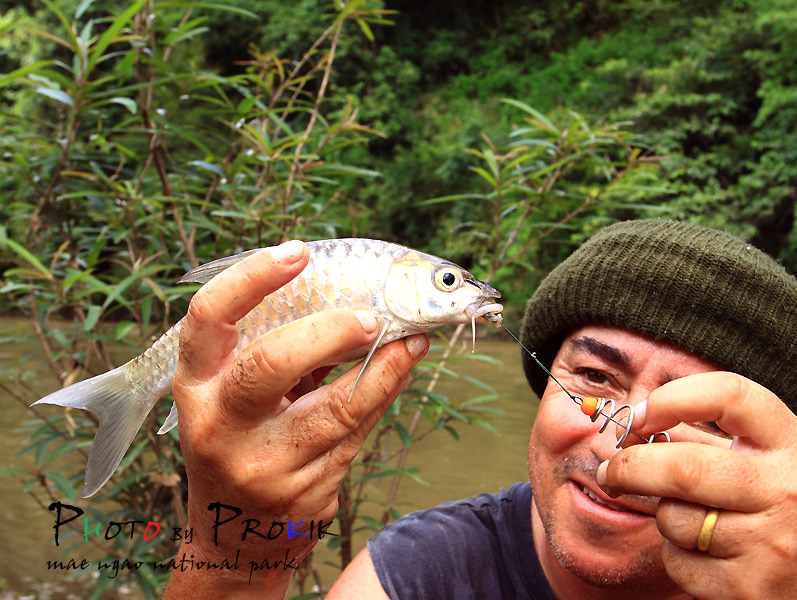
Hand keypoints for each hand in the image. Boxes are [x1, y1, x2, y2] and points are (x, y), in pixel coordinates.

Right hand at [163, 241, 428, 598]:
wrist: (236, 537)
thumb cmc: (241, 440)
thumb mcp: (233, 396)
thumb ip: (273, 348)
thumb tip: (347, 293)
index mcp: (196, 385)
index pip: (209, 318)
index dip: (251, 277)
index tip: (298, 251)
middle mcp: (220, 425)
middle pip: (271, 363)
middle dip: (330, 330)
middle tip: (370, 315)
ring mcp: (262, 465)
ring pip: (335, 408)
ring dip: (386, 366)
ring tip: (413, 336)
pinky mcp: (304, 493)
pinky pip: (356, 433)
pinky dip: (385, 393)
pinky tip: (403, 367)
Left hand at [596, 371, 796, 599]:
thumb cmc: (781, 510)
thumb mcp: (764, 463)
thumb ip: (704, 438)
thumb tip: (630, 423)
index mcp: (795, 444)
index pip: (730, 396)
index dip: (674, 398)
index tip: (640, 414)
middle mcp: (791, 490)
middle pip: (684, 468)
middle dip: (632, 467)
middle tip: (611, 470)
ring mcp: (774, 543)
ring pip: (675, 519)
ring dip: (664, 517)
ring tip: (693, 521)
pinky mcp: (751, 588)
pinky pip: (679, 562)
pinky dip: (677, 556)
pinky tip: (708, 556)